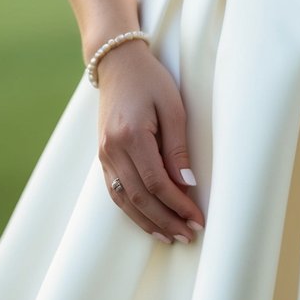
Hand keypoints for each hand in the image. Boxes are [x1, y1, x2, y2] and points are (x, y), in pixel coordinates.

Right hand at [95, 40, 204, 244]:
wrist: (117, 63)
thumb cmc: (150, 80)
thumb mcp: (173, 107)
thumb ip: (178, 148)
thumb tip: (187, 184)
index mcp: (130, 136)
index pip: (156, 183)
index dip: (177, 205)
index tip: (197, 218)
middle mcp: (112, 150)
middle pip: (139, 198)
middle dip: (166, 220)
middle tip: (188, 235)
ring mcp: (104, 155)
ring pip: (124, 201)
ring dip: (148, 222)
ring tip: (171, 237)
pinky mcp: (103, 156)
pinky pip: (115, 191)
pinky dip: (132, 211)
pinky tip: (149, 221)